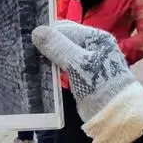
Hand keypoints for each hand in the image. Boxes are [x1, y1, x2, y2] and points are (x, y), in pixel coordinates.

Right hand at [32, 21, 142, 142]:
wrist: (115, 114)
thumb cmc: (100, 85)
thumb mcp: (77, 64)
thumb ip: (58, 46)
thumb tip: (36, 31)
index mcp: (96, 37)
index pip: (65, 28)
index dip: (48, 33)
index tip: (28, 40)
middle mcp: (93, 46)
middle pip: (64, 39)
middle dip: (47, 45)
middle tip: (27, 51)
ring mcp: (88, 62)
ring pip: (63, 53)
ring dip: (49, 57)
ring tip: (31, 61)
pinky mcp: (83, 77)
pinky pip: (65, 67)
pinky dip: (54, 68)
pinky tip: (42, 71)